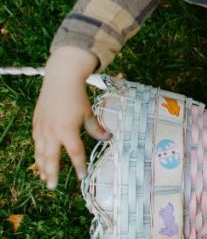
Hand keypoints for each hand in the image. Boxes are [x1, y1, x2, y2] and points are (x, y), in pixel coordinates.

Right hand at [32, 47, 108, 189]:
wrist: (60, 80)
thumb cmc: (77, 97)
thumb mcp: (89, 113)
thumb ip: (95, 128)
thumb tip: (108, 138)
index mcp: (68, 131)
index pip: (75, 153)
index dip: (79, 166)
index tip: (82, 176)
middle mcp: (52, 132)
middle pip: (51, 158)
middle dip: (52, 174)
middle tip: (52, 187)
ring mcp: (42, 129)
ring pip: (40, 153)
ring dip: (42, 166)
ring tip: (44, 178)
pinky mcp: (37, 124)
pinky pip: (36, 143)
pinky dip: (37, 153)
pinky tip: (39, 159)